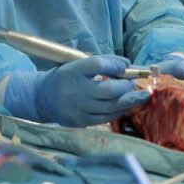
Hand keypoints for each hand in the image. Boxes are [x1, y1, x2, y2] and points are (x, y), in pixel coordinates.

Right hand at [3, 56, 149, 126]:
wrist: (42, 98)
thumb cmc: (66, 77)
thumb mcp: (78, 64)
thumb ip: (102, 62)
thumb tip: (127, 64)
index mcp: (74, 71)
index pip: (97, 65)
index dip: (115, 65)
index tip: (126, 65)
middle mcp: (76, 90)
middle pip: (108, 90)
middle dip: (126, 87)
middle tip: (135, 84)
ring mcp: (79, 109)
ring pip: (110, 107)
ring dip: (128, 101)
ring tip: (141, 96)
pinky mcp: (81, 122)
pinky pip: (105, 118)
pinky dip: (118, 111)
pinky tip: (126, 106)